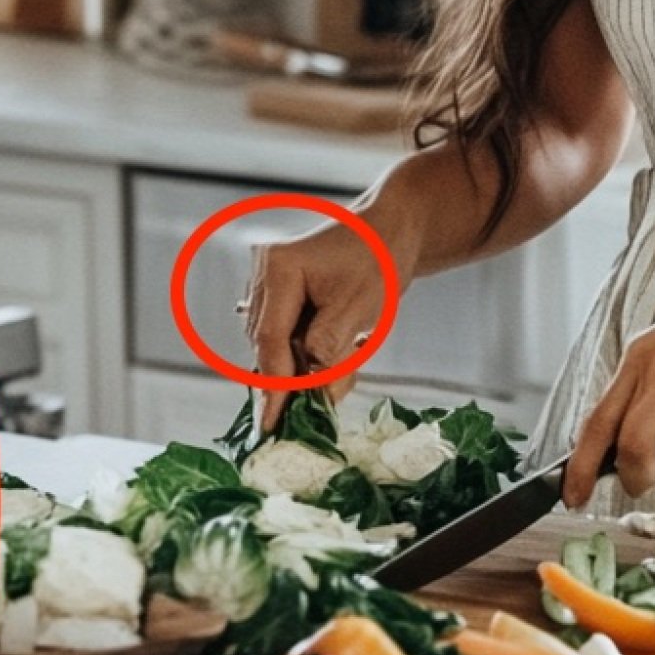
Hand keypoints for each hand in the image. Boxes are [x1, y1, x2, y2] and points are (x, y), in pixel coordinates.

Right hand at [238, 221, 393, 432]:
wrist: (390, 231)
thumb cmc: (378, 258)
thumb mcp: (359, 309)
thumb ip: (330, 353)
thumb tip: (312, 395)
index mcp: (279, 269)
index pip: (269, 340)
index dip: (274, 385)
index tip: (272, 423)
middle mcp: (264, 274)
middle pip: (268, 345)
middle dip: (297, 376)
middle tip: (322, 402)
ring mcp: (268, 283)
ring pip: (277, 345)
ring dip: (308, 363)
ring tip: (352, 352)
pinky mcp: (279, 294)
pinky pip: (286, 335)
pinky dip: (311, 350)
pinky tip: (344, 344)